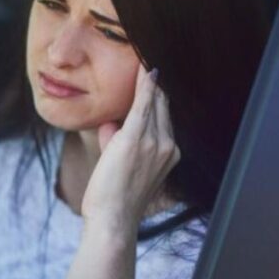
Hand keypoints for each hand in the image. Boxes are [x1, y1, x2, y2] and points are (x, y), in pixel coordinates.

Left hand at [80, 67, 179, 230]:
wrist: (113, 221)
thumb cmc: (113, 200)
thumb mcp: (119, 168)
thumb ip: (116, 143)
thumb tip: (110, 124)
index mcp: (169, 154)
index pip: (165, 116)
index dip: (159, 95)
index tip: (154, 75)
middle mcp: (167, 146)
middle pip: (163, 106)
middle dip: (155, 85)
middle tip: (146, 58)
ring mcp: (154, 143)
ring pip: (154, 102)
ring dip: (149, 80)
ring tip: (143, 56)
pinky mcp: (135, 140)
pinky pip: (143, 104)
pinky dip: (145, 85)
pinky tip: (146, 68)